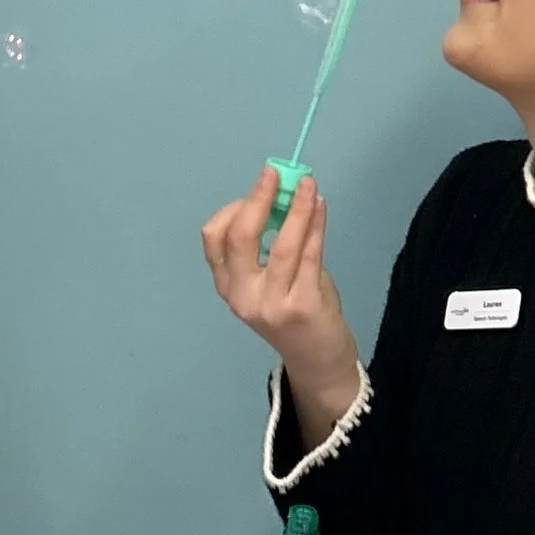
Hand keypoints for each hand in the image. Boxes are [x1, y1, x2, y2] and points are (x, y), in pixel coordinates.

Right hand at [200, 168, 359, 408]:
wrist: (317, 360)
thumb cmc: (293, 312)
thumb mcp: (269, 281)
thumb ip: (269, 244)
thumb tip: (282, 194)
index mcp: (228, 287)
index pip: (214, 239)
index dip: (234, 207)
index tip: (259, 188)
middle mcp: (243, 296)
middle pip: (240, 238)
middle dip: (258, 199)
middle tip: (275, 173)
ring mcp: (272, 303)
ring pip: (281, 244)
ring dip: (296, 208)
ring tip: (308, 184)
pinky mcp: (303, 306)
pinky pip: (309, 255)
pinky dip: (314, 225)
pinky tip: (319, 206)